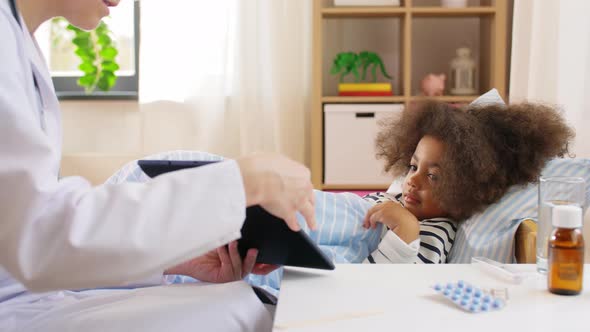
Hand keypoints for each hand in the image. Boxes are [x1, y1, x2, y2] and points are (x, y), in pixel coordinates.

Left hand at [164, 241, 278, 282]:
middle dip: (253, 259)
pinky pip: (229, 268)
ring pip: (240, 266)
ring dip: (235, 253)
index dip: (268, 265)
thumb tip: (247, 226)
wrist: (187, 254)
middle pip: (252, 267)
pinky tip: (222, 248)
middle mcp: (236, 270)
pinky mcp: (221, 279)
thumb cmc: (205, 246)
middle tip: (254, 249)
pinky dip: (226, 256)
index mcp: (240, 261)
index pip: (259, 266)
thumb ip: (238, 239)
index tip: (276, 260)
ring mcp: (229, 276)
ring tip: (231, 243)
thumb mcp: (226, 241)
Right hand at [237, 153, 316, 231]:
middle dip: (310, 202)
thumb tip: (279, 169)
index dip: (301, 185)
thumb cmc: (263, 165)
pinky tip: (296, 228)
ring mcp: (298, 201)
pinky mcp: (289, 213)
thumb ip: (283, 167)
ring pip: (309, 213)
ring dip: (312, 220)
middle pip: (310, 196)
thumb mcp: (277, 160)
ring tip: (313, 226)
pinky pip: (294, 221)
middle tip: (311, 205)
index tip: (298, 188)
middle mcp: (304, 187)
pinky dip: (295, 225)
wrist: (257, 177)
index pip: (305, 180)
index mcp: (303, 173)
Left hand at [363, 201, 419, 243]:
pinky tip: (373, 227)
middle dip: (369, 215)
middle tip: (366, 223)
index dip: (376, 212)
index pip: (381, 206)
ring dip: (368, 219)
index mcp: (394, 204)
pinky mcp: (381, 213)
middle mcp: (389, 204)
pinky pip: (372, 217)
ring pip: (371, 211)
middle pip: (375, 207)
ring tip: (368, 226)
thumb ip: (392, 216)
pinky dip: (370, 222)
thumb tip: (387, 220)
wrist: (408, 226)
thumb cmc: (407, 225)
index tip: (374, 219)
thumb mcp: (400, 218)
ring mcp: (385, 207)